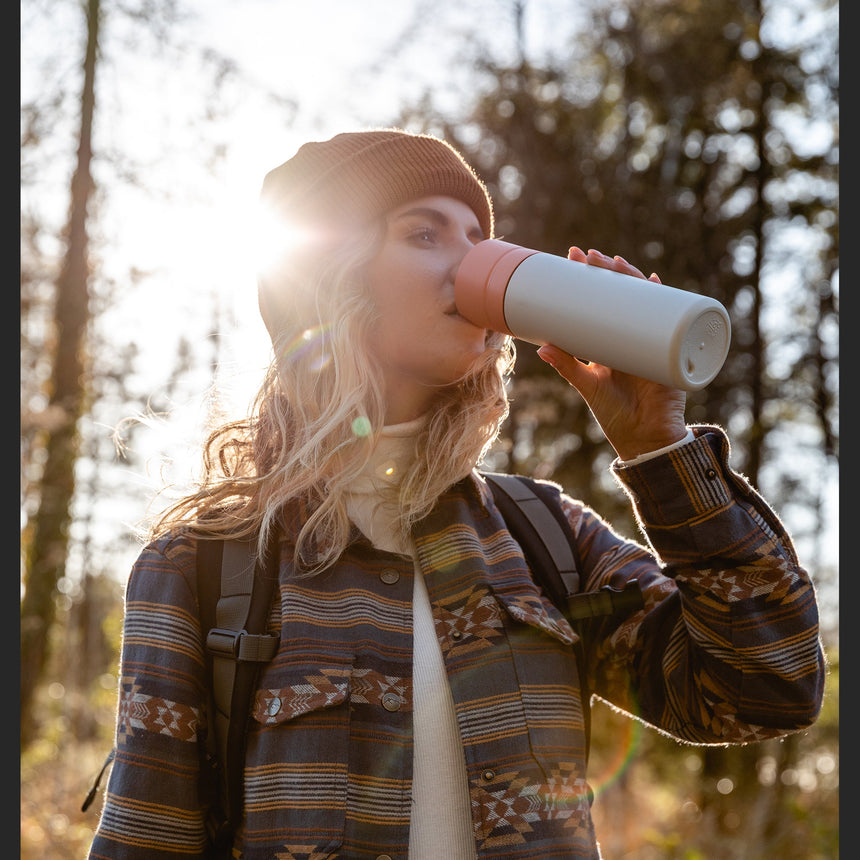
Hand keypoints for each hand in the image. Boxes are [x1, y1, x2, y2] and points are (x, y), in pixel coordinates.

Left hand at [536, 247, 687, 460]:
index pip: (597, 304)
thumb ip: (568, 367)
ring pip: (642, 301)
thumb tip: (541, 347)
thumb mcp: (588, 386)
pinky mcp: (668, 350)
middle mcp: (629, 336)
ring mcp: (650, 340)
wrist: (645, 439)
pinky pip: (670, 319)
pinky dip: (666, 300)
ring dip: (631, 279)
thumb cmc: (615, 415)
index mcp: (608, 343)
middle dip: (607, 273)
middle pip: (620, 296)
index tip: (572, 260)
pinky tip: (656, 283)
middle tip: (588, 255)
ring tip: (615, 262)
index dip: (587, 282)